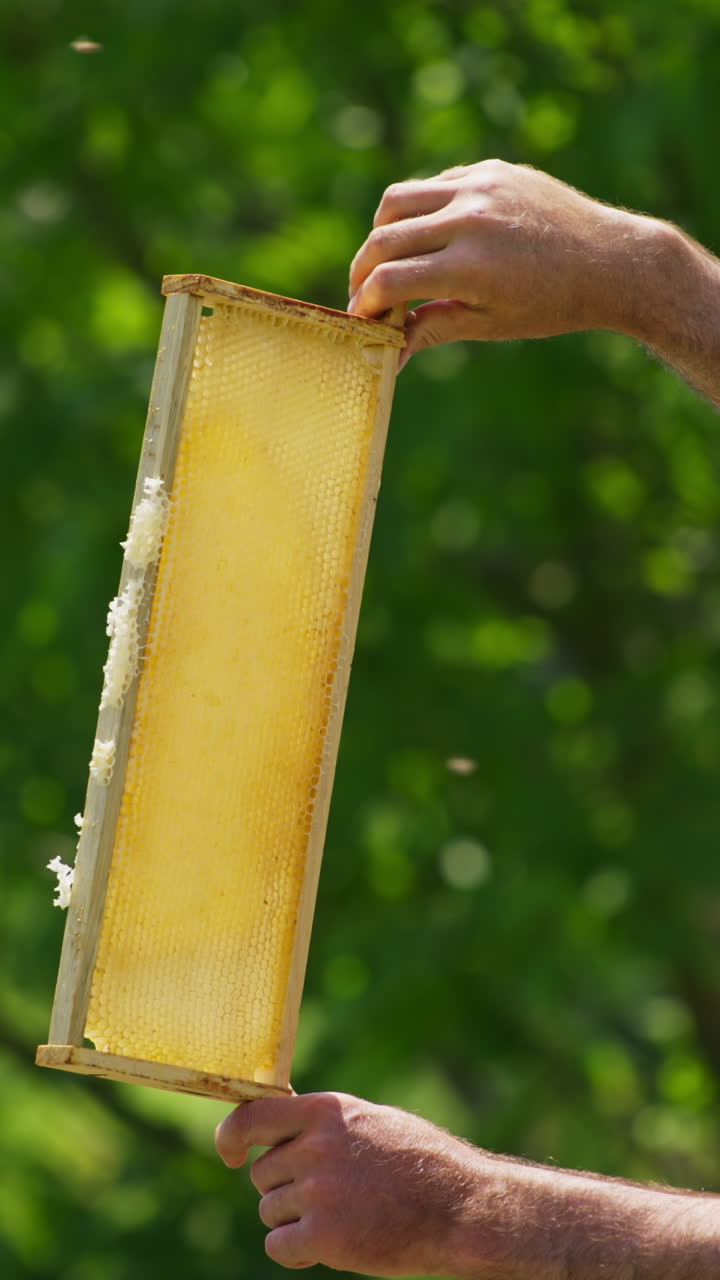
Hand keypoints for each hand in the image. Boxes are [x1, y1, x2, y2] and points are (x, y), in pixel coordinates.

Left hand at [215, 1091, 482, 1274]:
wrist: (461, 1207)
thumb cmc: (421, 1163)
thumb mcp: (371, 1121)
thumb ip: (325, 1123)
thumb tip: (277, 1124)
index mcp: (327, 1112)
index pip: (252, 1116)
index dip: (231, 1136)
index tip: (230, 1154)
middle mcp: (317, 1146)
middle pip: (262, 1174)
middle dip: (285, 1187)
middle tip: (328, 1196)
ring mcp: (319, 1191)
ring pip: (270, 1210)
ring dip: (294, 1220)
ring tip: (341, 1217)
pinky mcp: (325, 1236)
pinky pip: (278, 1245)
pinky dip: (295, 1251)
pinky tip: (326, 1247)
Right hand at [348, 159, 653, 367]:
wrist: (610, 261)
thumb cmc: (551, 305)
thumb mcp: (491, 324)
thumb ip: (434, 328)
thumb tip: (390, 352)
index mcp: (469, 267)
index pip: (389, 280)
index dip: (366, 303)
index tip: (362, 319)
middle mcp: (469, 220)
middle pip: (383, 239)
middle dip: (362, 271)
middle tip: (363, 293)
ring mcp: (480, 187)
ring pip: (398, 200)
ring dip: (381, 233)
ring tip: (387, 261)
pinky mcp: (491, 170)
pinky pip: (434, 185)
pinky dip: (418, 211)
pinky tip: (428, 238)